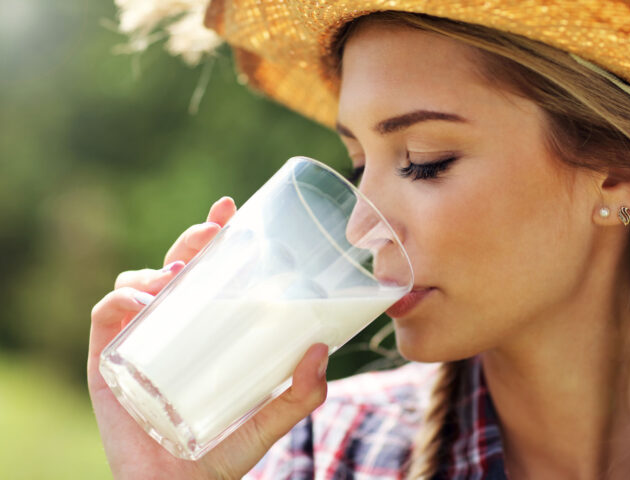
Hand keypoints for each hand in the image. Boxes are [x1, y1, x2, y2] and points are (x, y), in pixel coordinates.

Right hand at [87, 197, 328, 478]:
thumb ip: (299, 396)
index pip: (208, 275)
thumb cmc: (220, 456)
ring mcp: (137, 341)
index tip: (230, 209)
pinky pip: (107, 314)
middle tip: (213, 232)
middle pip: (174, 268)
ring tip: (181, 274)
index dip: (214, 238)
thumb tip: (322, 352)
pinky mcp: (107, 360)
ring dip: (158, 267)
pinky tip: (144, 303)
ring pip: (138, 282)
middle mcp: (170, 329)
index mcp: (204, 333)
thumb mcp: (268, 422)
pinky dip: (122, 299)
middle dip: (191, 240)